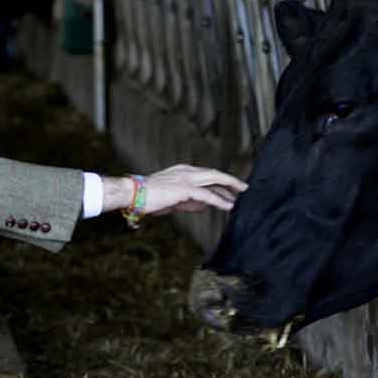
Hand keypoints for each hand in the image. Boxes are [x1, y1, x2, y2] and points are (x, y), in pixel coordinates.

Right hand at [101, 166, 247, 217]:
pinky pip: (207, 195)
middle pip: (214, 174)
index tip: (231, 188)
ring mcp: (186, 178)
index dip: (220, 182)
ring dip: (230, 188)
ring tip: (242, 195)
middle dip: (230, 180)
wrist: (133, 194)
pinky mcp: (185, 189)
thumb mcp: (172, 198)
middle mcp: (186, 171)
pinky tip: (229, 206)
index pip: (206, 175)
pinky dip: (220, 201)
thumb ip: (189, 200)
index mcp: (182, 171)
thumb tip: (203, 205)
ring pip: (214, 180)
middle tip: (244, 187)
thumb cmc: (147, 197)